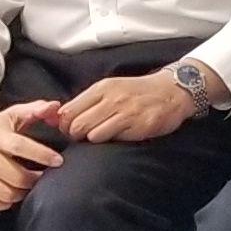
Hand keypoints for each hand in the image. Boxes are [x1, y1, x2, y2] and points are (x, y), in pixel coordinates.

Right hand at [0, 98, 63, 210]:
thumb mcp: (13, 113)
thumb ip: (35, 109)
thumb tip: (55, 106)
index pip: (21, 147)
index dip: (42, 155)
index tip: (58, 161)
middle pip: (16, 176)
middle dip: (34, 180)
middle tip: (42, 177)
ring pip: (5, 193)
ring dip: (21, 193)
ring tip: (27, 185)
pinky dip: (4, 203)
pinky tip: (10, 194)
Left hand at [63, 71, 200, 143]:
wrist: (173, 91)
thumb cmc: (137, 93)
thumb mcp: (110, 89)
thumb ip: (86, 103)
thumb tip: (58, 118)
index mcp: (101, 88)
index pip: (67, 110)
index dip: (64, 125)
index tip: (71, 129)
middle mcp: (111, 98)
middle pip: (76, 125)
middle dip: (76, 135)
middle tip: (85, 137)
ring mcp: (125, 112)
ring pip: (91, 134)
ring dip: (93, 139)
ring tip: (104, 135)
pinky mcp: (138, 125)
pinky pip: (111, 139)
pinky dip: (110, 141)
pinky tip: (119, 136)